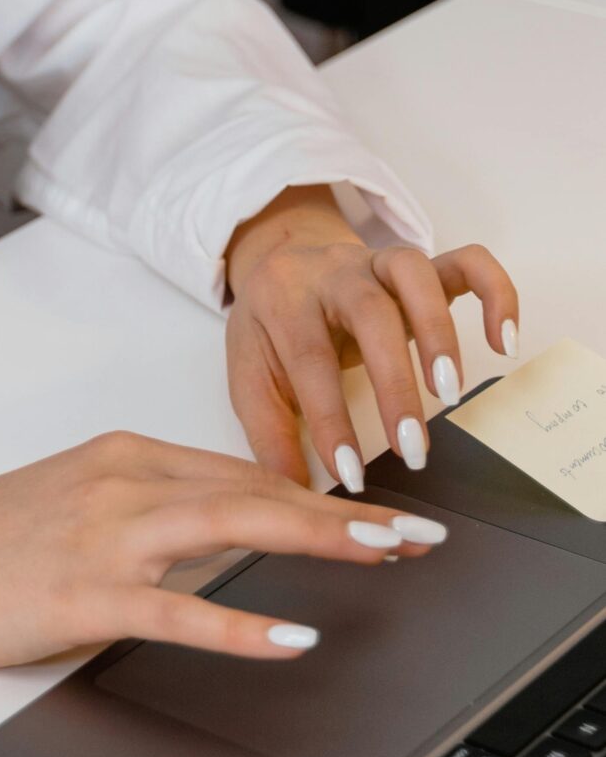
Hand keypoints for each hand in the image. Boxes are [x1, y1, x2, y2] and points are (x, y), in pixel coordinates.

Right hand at [0, 431, 438, 670]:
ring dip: (320, 540)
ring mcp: (101, 534)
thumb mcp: (67, 509)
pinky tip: (293, 635)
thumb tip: (220, 548)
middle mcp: (119, 480)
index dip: (318, 493)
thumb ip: (142, 517)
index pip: (240, 472)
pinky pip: (178, 608)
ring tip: (385, 558)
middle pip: (255, 489)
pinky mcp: (80, 592)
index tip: (377, 514)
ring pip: (232, 526)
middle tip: (418, 534)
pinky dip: (242, 621)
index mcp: (119, 456)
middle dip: (346, 510)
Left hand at [223, 185, 518, 489]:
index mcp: (285, 298)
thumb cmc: (271, 327)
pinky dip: (496, 293)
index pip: (310, 359)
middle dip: (394, 383)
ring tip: (451, 395)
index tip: (351, 475)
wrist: (280, 261)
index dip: (332, 420)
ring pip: (415, 274)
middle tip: (411, 449)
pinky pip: (468, 262)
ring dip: (440, 334)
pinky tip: (505, 341)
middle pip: (369, 312)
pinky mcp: (420, 267)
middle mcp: (335, 272)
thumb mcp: (250, 373)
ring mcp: (379, 263)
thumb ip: (270, 432)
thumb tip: (296, 495)